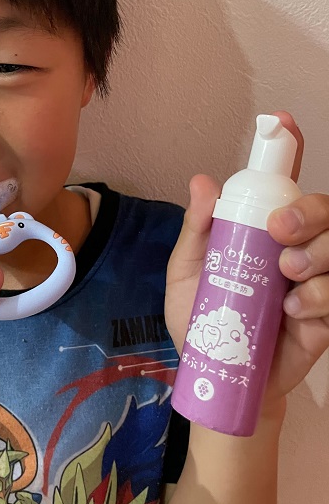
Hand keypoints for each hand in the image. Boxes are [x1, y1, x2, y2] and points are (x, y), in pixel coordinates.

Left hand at [165, 111, 328, 404]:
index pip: (283, 186)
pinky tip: (295, 313)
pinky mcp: (327, 319)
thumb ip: (198, 231)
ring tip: (286, 279)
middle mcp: (296, 248)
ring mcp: (316, 281)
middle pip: (326, 211)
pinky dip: (322, 299)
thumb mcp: (188, 273)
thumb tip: (202, 180)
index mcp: (262, 232)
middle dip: (311, 213)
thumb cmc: (202, 320)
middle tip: (280, 232)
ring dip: (320, 258)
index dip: (290, 152)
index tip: (285, 127)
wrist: (218, 376)